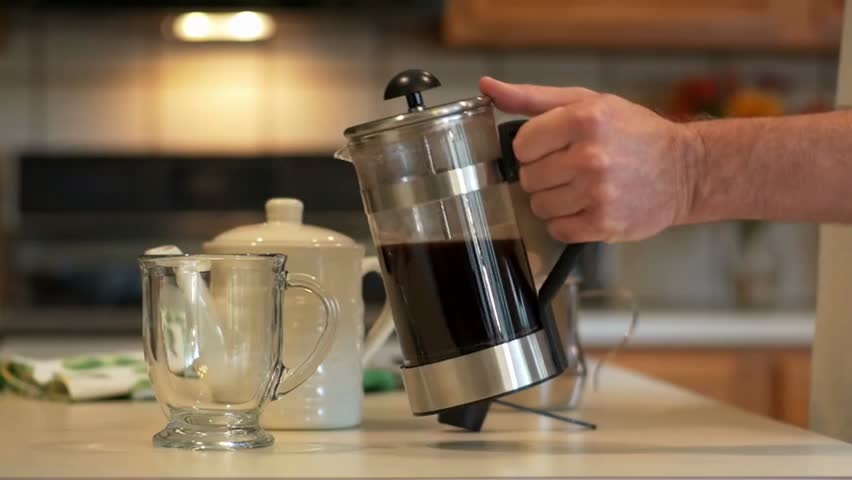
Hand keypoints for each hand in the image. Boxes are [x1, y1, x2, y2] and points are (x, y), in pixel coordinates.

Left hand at [480, 77, 701, 242]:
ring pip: (539, 206)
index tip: (553, 148)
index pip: (521, 145)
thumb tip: (486, 87)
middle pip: (528, 177)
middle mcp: (590, 156)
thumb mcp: (587, 103)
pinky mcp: (604, 223)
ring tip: (580, 188)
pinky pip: (558, 229)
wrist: (684, 170)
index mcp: (583, 119)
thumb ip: (532, 98)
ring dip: (553, 200)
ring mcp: (597, 192)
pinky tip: (586, 208)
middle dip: (544, 174)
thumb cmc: (633, 133)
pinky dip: (566, 222)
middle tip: (571, 168)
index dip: (532, 148)